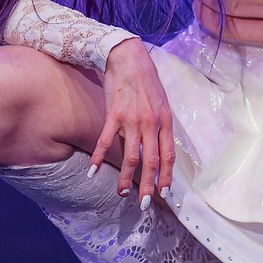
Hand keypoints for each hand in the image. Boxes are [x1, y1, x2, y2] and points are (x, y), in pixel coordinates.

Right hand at [95, 38, 174, 207]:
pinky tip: (93, 171)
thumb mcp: (162, 103)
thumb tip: (159, 146)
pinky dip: (98, 158)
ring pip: (129, 157)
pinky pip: (105, 141)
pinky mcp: (114, 115)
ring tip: (121, 193)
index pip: (168, 156)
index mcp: (165, 122)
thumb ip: (160, 125)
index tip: (165, 193)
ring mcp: (132, 120)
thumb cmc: (146, 81)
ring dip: (125, 178)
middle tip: (144, 204)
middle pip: (150, 162)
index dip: (167, 176)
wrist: (128, 59)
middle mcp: (151, 124)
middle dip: (148, 186)